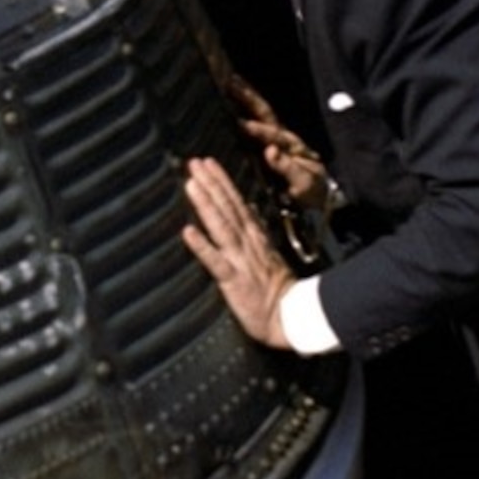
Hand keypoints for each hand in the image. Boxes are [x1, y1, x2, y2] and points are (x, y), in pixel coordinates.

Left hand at [182, 157, 294, 348]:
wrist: (292, 317)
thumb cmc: (277, 288)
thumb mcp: (267, 251)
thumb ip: (254, 229)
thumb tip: (245, 206)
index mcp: (254, 236)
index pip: (236, 202)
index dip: (221, 181)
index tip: (207, 162)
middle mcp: (247, 243)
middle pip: (227, 208)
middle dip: (211, 183)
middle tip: (194, 162)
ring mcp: (240, 260)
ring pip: (221, 226)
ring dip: (206, 204)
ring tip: (191, 184)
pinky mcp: (234, 280)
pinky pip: (216, 262)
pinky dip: (202, 246)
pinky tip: (187, 231)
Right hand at [226, 73, 329, 207]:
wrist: (318, 193)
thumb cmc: (310, 189)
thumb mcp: (302, 182)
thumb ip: (286, 167)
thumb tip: (269, 150)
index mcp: (291, 145)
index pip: (273, 134)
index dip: (258, 130)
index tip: (240, 124)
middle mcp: (283, 135)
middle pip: (265, 112)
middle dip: (249, 97)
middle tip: (231, 82)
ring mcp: (276, 136)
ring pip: (261, 111)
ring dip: (247, 95)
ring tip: (231, 80)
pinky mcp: (269, 140)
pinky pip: (256, 118)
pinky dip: (245, 105)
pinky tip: (232, 98)